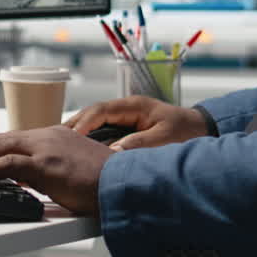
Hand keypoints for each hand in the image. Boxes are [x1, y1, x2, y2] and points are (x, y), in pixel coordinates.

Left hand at [0, 125, 113, 214]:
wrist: (126, 183)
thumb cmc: (104, 182)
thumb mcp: (72, 171)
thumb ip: (48, 171)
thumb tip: (27, 180)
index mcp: (54, 135)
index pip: (11, 139)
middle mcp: (46, 136)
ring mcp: (45, 148)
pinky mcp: (45, 164)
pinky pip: (5, 164)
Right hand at [65, 96, 210, 150]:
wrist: (204, 129)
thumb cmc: (187, 131)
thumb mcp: (165, 138)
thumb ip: (140, 143)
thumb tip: (114, 151)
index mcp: (133, 106)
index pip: (100, 110)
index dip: (83, 123)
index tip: (71, 137)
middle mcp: (126, 109)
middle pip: (92, 113)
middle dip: (73, 125)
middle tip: (53, 138)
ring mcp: (125, 117)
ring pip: (94, 121)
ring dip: (78, 131)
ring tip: (58, 143)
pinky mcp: (126, 127)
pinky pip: (102, 130)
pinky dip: (88, 137)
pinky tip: (78, 148)